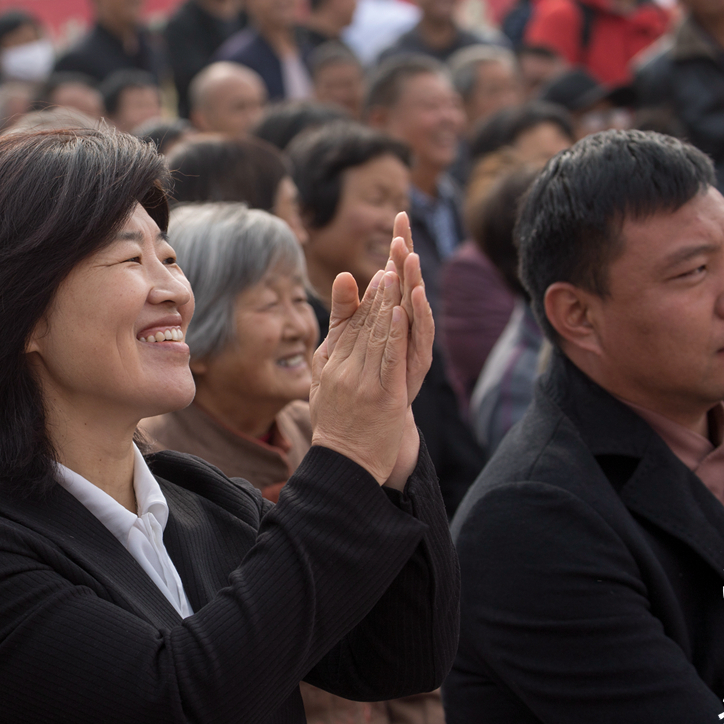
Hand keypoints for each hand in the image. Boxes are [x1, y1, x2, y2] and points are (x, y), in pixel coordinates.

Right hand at [309, 267, 412, 484]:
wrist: (344, 464)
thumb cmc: (335, 422)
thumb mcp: (322, 380)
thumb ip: (330, 346)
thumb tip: (331, 321)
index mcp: (331, 363)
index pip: (350, 323)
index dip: (367, 297)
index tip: (380, 272)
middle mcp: (343, 369)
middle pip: (365, 323)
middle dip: (380, 290)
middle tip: (392, 260)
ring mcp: (362, 383)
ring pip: (377, 335)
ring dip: (388, 302)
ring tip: (396, 274)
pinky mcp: (382, 397)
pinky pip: (389, 360)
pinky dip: (394, 334)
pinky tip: (400, 312)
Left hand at [324, 212, 432, 407]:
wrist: (365, 442)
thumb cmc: (362, 390)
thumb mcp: (346, 343)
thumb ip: (346, 311)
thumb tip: (348, 275)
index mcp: (392, 322)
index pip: (396, 276)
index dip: (398, 246)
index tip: (398, 215)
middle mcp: (407, 334)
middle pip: (407, 285)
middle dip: (405, 255)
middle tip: (403, 225)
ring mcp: (410, 353)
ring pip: (414, 311)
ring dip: (411, 283)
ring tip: (408, 256)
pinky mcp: (410, 375)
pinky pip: (414, 344)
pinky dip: (411, 324)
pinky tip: (405, 304)